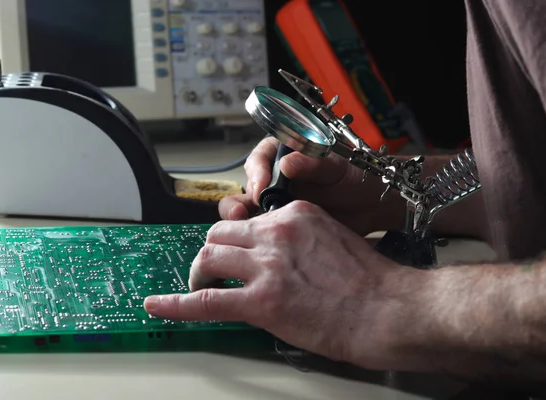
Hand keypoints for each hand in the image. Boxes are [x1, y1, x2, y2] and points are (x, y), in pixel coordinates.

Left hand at [144, 201, 418, 368]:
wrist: (388, 310)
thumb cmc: (371, 282)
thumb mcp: (334, 240)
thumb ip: (300, 241)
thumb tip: (278, 257)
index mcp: (294, 215)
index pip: (248, 219)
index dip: (239, 238)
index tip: (236, 250)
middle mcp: (275, 234)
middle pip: (220, 232)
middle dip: (214, 250)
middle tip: (216, 268)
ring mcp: (266, 267)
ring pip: (209, 256)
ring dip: (199, 272)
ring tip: (199, 285)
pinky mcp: (260, 301)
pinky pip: (205, 301)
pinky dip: (175, 304)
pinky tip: (157, 305)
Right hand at [219, 137, 404, 235]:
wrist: (369, 208)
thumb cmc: (355, 179)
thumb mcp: (337, 167)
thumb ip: (314, 164)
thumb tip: (288, 163)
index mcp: (283, 154)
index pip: (259, 158)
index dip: (256, 172)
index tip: (260, 187)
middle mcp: (273, 178)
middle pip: (245, 188)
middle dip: (238, 201)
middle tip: (242, 212)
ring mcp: (273, 203)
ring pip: (245, 211)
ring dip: (239, 220)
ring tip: (242, 228)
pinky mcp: (277, 226)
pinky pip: (259, 231)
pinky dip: (254, 237)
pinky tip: (258, 244)